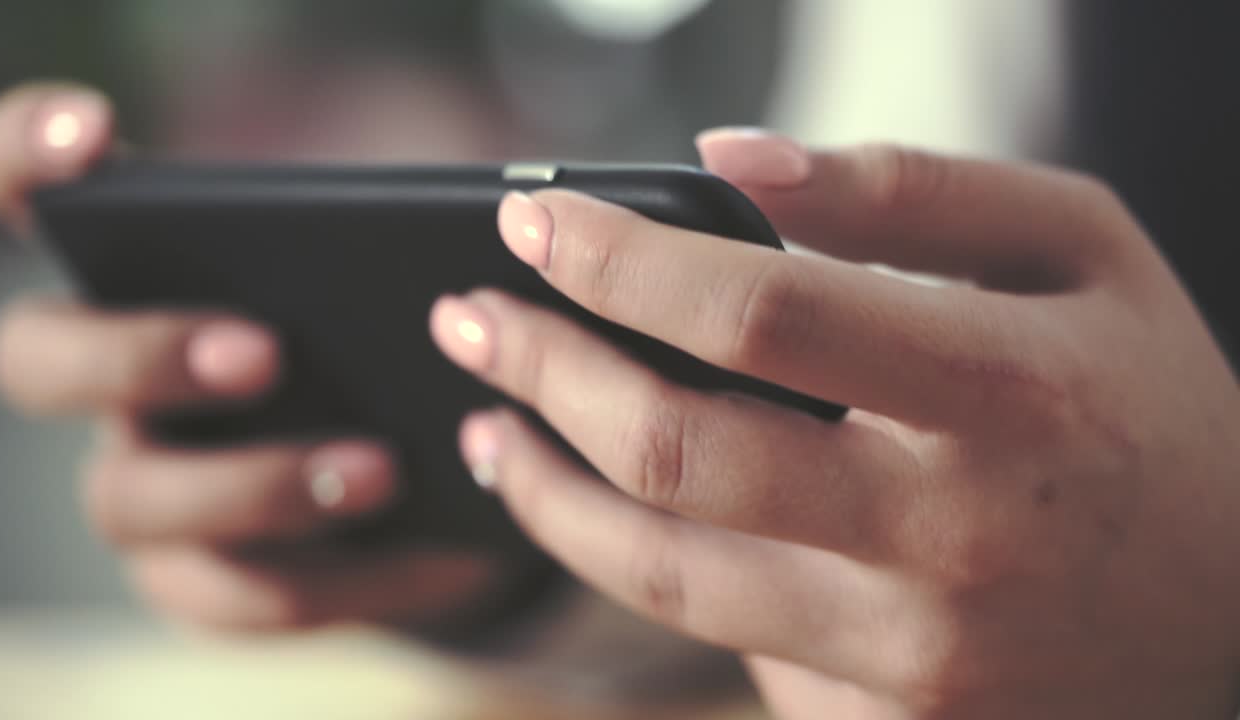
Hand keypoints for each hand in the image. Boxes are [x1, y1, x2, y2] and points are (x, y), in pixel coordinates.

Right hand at [0, 83, 491, 631]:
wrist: (427, 473)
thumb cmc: (392, 336)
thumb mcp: (394, 276)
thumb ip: (387, 246)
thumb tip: (475, 249)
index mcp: (138, 270)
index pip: (24, 185)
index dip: (31, 153)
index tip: (92, 131)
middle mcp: (107, 378)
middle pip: (38, 360)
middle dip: (143, 354)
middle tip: (264, 351)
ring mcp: (142, 486)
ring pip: (133, 499)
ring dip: (257, 485)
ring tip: (382, 468)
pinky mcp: (206, 583)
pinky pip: (248, 596)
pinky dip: (354, 577)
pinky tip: (444, 554)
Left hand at [430, 129, 1239, 717]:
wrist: (1231, 619)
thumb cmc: (1144, 403)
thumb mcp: (1076, 245)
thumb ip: (909, 188)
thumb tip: (727, 162)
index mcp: (1007, 391)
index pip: (756, 315)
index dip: (618, 259)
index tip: (532, 222)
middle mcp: (951, 539)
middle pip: (675, 456)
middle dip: (540, 372)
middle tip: (467, 319)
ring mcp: (912, 654)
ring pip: (660, 577)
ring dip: (543, 492)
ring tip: (486, 428)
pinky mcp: (881, 717)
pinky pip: (717, 635)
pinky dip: (637, 561)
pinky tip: (604, 506)